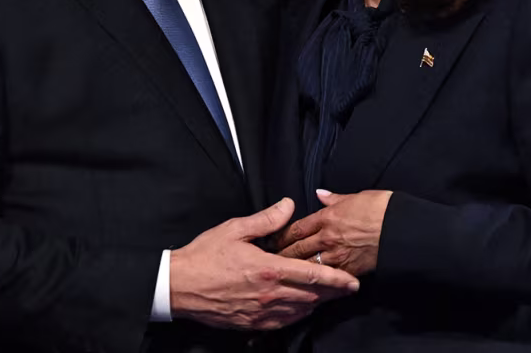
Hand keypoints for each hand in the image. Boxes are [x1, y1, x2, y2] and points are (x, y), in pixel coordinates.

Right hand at [169, 197, 360, 330]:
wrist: (178, 286)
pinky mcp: (250, 323)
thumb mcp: (235, 229)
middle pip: (311, 297)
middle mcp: (268, 294)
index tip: (352, 281)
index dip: (336, 280)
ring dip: (317, 304)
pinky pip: (282, 322)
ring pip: (299, 311)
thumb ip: (266, 219)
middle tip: (348, 289)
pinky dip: (297, 315)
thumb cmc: (204, 256)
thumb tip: (288, 206)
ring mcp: (260, 312)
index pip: (312, 276)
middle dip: (333, 293)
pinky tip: (301, 308)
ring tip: (329, 296)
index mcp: (268, 269)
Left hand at [276, 190, 391, 276]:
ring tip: (281, 278)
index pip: (295, 229)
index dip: (280, 236)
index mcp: (327, 218)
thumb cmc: (382, 208)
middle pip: (296, 250)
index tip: (270, 242)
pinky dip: (316, 284)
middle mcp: (327, 238)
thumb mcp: (356, 196)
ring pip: (307, 266)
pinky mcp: (349, 271)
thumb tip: (320, 194)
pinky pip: (327, 279)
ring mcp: (337, 257)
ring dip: (293, 272)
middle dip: (280, 257)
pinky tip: (308, 288)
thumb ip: (335, 199)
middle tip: (267, 263)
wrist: (401, 228)